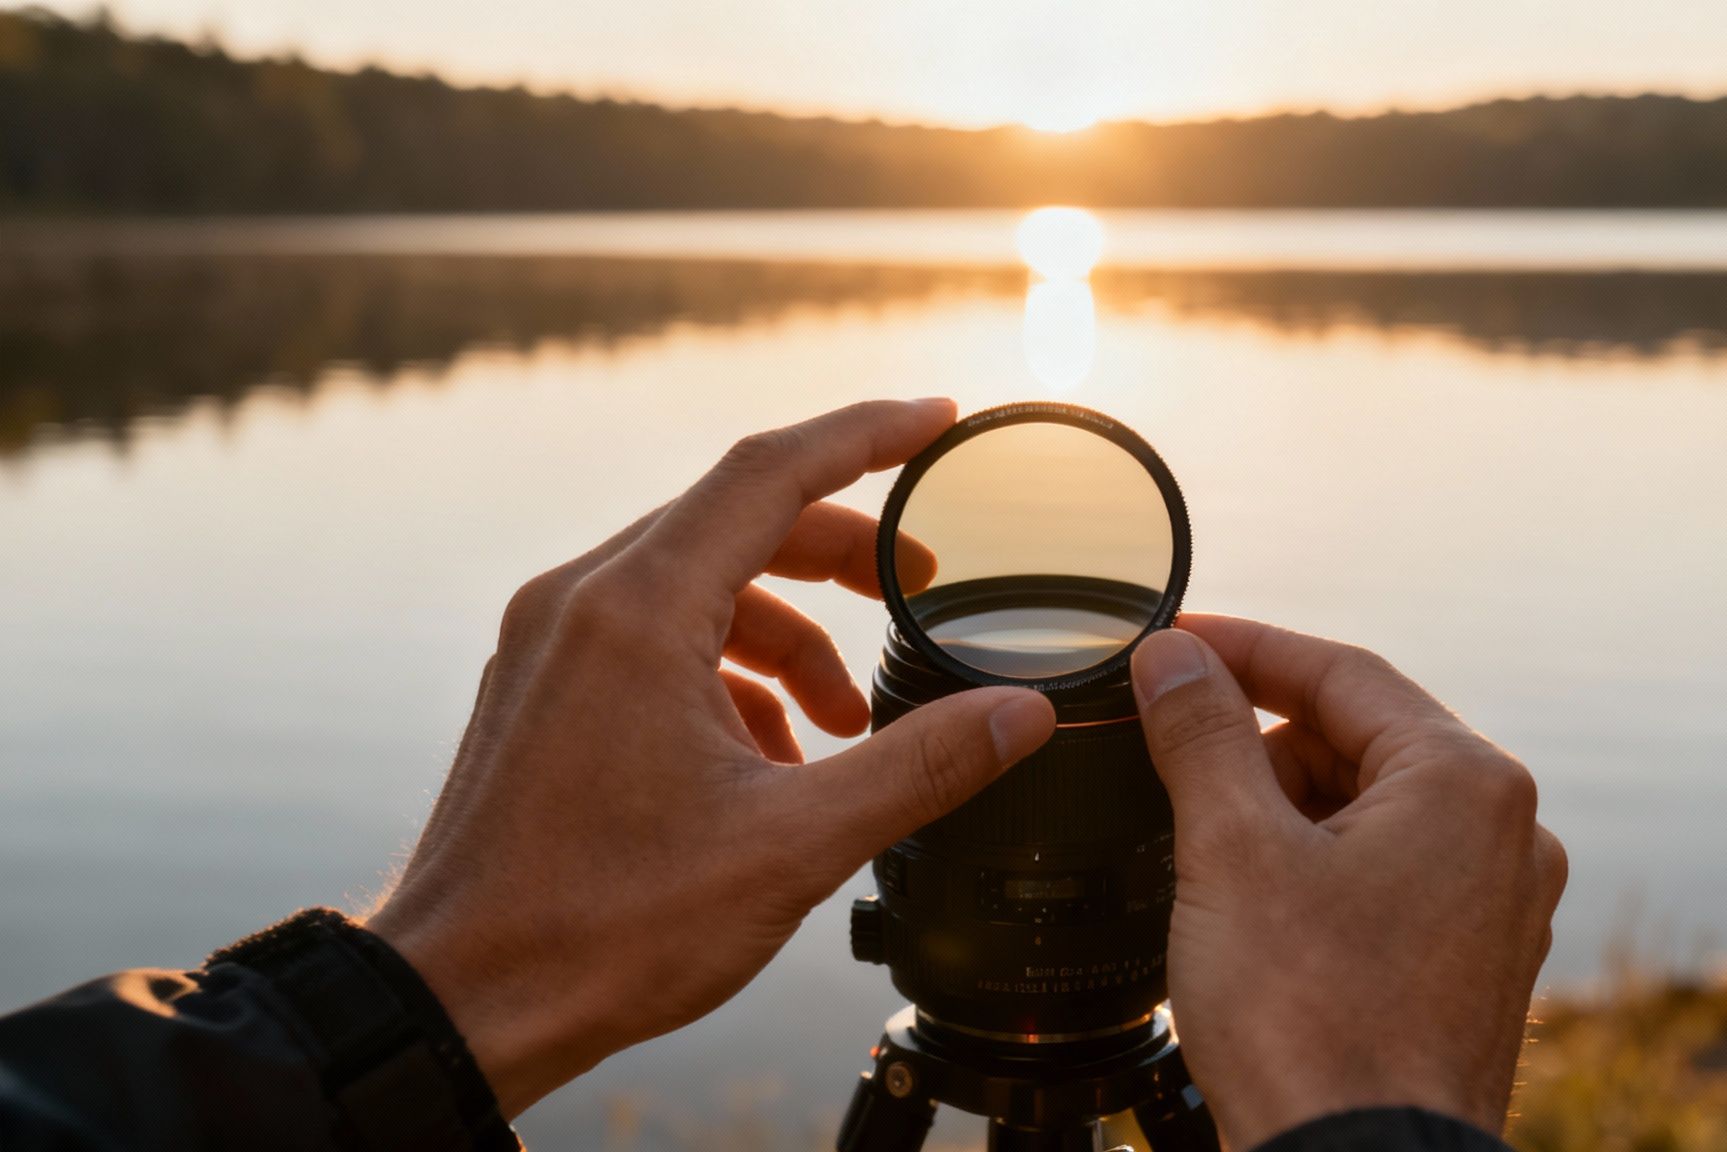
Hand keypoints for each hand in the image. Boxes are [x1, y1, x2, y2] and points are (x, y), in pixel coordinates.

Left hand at [364, 400, 1056, 1114]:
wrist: (459, 1004)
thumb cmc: (604, 928)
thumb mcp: (791, 846)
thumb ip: (919, 766)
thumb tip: (1021, 713)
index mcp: (637, 611)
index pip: (771, 471)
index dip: (868, 433)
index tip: (939, 420)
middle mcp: (580, 602)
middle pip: (737, 523)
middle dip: (843, 553)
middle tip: (924, 588)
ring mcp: (548, 646)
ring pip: (695, 588)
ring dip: (787, 633)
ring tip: (845, 723)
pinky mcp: (539, 692)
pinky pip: (650, 641)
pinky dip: (726, 674)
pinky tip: (767, 757)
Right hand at [1129, 616, 1565, 1148]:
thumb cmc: (1309, 1025)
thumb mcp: (1230, 852)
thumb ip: (1200, 733)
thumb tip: (1174, 657)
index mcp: (1467, 783)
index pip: (1341, 672)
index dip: (1243, 648)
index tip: (1174, 644)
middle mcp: (1507, 835)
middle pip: (1358, 740)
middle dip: (1259, 746)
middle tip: (1171, 765)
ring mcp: (1498, 907)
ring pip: (1371, 811)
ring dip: (1283, 813)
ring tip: (1208, 860)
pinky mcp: (1472, 967)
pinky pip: (1387, 877)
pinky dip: (1316, 870)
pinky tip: (1254, 908)